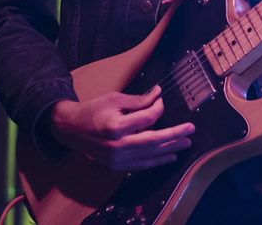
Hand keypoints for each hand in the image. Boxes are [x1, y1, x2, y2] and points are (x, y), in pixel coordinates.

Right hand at [48, 85, 194, 170]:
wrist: (71, 129)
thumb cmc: (92, 110)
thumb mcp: (114, 99)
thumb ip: (137, 100)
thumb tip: (158, 94)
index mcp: (115, 127)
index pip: (146, 119)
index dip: (157, 108)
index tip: (160, 100)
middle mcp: (117, 146)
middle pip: (153, 141)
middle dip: (174, 135)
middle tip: (190, 131)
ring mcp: (117, 158)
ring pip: (150, 155)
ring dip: (169, 149)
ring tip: (186, 144)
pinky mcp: (116, 166)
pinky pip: (141, 164)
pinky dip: (156, 160)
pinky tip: (169, 156)